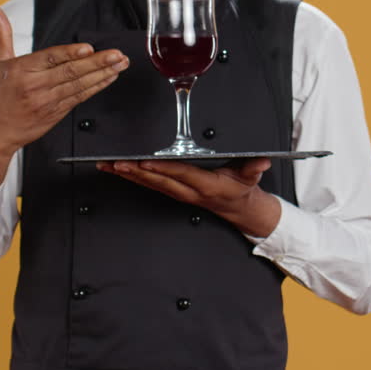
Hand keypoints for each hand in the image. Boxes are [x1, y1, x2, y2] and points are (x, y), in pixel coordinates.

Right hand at [0, 7, 129, 189]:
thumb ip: (3, 35)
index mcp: (21, 70)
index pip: (50, 58)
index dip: (71, 53)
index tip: (89, 49)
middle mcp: (35, 86)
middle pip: (70, 72)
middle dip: (97, 63)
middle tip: (116, 55)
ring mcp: (48, 101)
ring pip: (79, 85)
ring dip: (102, 74)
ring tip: (120, 64)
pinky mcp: (56, 113)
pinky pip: (80, 98)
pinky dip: (96, 87)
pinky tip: (109, 78)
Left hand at [97, 158, 281, 237]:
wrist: (238, 208)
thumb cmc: (241, 188)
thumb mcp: (251, 176)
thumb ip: (255, 167)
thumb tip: (262, 161)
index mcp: (204, 184)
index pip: (179, 173)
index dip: (161, 168)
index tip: (145, 161)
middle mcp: (187, 190)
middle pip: (157, 180)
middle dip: (135, 171)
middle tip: (116, 163)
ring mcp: (177, 193)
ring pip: (149, 183)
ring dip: (127, 175)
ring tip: (108, 166)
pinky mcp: (171, 192)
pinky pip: (149, 185)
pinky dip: (131, 177)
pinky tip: (117, 170)